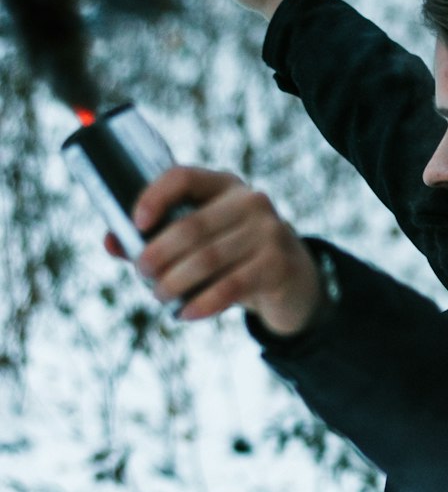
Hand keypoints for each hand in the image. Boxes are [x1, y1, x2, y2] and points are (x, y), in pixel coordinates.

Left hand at [112, 166, 323, 334]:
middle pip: (190, 226)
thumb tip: (110, 242)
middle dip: (157, 254)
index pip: (183, 177)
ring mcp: (268, 231)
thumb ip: (156, 239)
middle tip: (142, 275)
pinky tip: (185, 314)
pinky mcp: (277, 265)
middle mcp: (250, 201)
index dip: (154, 196)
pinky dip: (201, 303)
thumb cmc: (235, 257)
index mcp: (224, 186)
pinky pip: (230, 285)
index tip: (135, 224)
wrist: (294, 282)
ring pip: (207, 259)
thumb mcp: (202, 242)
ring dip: (174, 282)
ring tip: (160, 296)